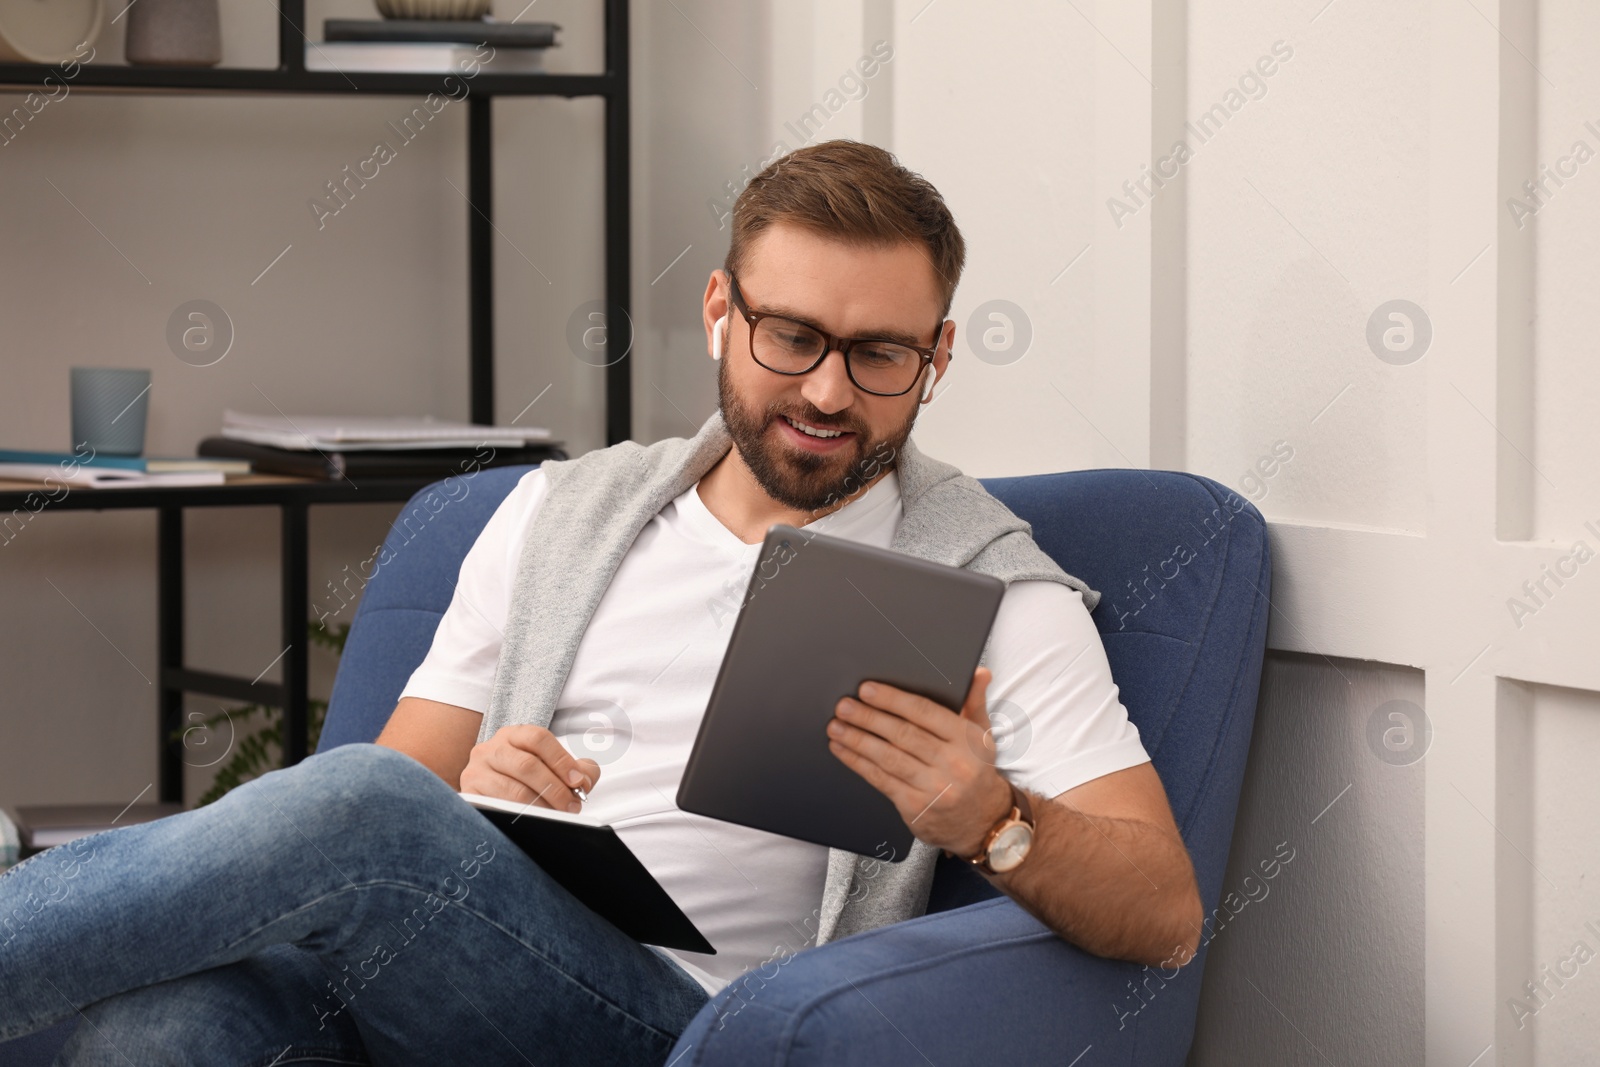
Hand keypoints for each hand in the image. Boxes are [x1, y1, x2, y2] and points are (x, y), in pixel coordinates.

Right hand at [459, 724, 599, 813]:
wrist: (490, 797)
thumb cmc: (526, 780)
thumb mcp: (552, 767)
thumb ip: (578, 769)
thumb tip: (586, 780)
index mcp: (513, 735)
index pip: (538, 738)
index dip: (561, 760)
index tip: (578, 781)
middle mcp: (491, 749)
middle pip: (526, 764)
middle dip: (554, 788)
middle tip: (571, 806)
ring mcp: (476, 771)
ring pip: (512, 789)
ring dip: (540, 806)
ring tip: (557, 817)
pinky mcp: (469, 794)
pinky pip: (496, 807)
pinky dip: (519, 815)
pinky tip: (533, 821)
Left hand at [826, 666, 1014, 858]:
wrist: (983, 822)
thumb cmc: (975, 772)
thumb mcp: (982, 736)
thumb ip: (974, 703)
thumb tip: (979, 673)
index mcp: (967, 740)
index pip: (925, 713)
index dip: (893, 700)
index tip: (867, 690)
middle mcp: (952, 763)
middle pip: (902, 734)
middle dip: (868, 718)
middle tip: (844, 706)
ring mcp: (933, 787)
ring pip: (888, 758)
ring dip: (857, 740)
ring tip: (836, 726)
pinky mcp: (915, 807)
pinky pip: (881, 780)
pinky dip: (858, 763)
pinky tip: (843, 750)